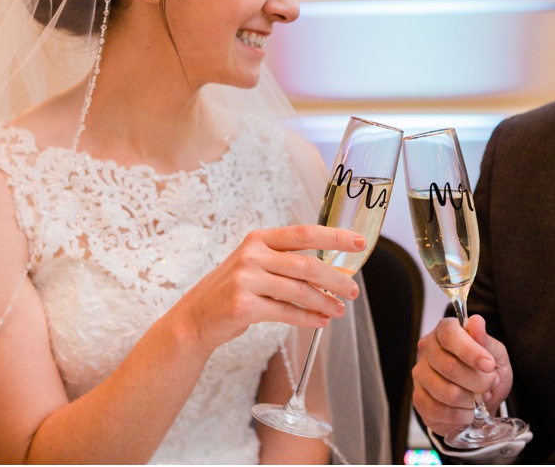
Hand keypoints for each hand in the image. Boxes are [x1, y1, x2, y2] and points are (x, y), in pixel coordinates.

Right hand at [174, 225, 363, 352]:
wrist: (195, 317)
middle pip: (306, 265)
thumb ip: (286, 261)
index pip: (304, 233)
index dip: (334, 237)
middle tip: (352, 291)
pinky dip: (308, 318)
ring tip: (339, 310)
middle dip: (335, 279)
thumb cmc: (233, 289)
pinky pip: (286, 312)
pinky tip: (321, 321)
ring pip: (299, 290)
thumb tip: (332, 268)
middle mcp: (252, 255)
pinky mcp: (244, 306)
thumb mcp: (255, 264)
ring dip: (325, 302)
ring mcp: (246, 280)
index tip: (358, 243)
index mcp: (259, 238)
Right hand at [412, 315, 513, 436]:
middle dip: (478, 382)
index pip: (449, 335)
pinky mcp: (418, 398)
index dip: (470, 352)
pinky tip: (467, 411)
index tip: (489, 365)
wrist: (481, 398)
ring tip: (478, 400)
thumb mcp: (495, 353)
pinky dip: (460, 416)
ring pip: (446, 392)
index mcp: (445, 330)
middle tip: (490, 385)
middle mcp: (427, 349)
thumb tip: (477, 322)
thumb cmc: (487, 370)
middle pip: (448, 367)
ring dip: (470, 402)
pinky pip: (439, 412)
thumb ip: (485, 341)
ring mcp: (420, 374)